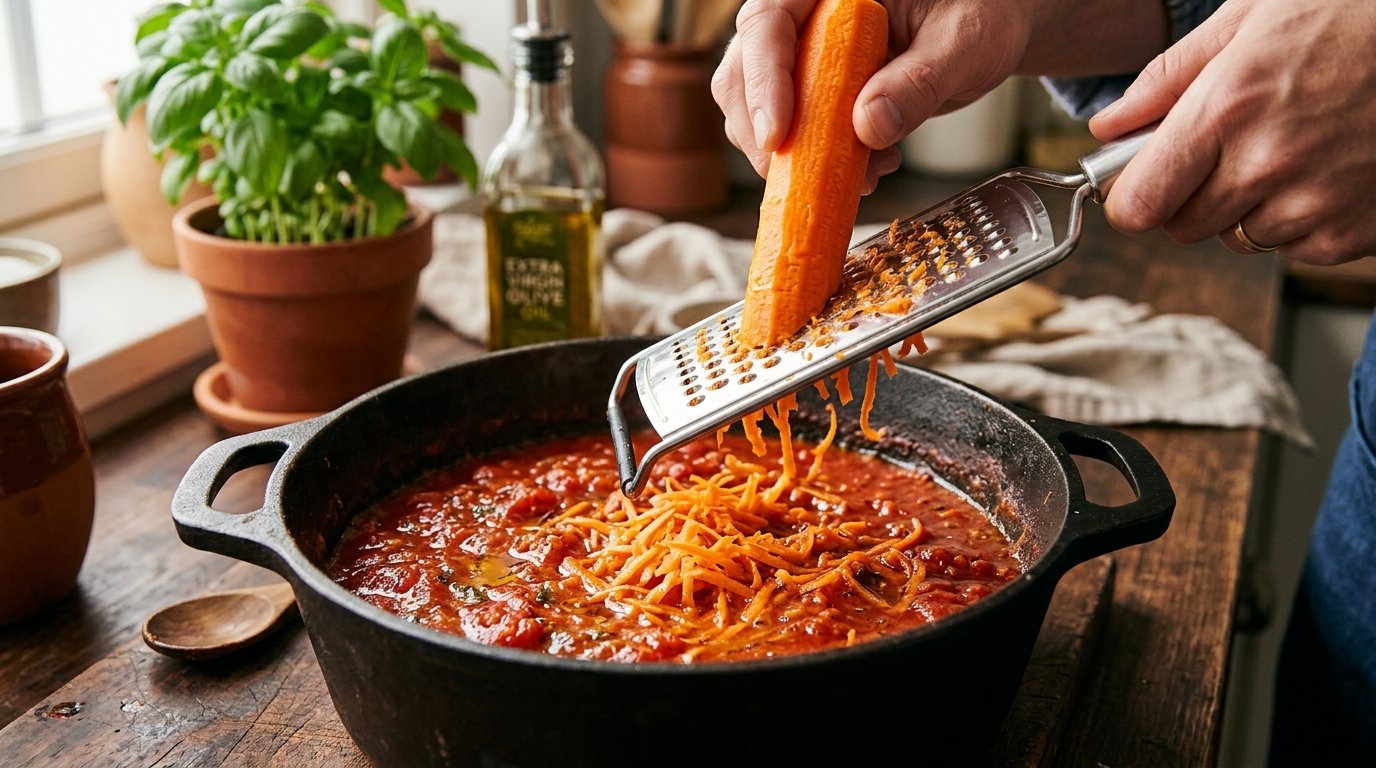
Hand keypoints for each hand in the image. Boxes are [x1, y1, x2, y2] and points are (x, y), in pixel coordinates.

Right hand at [710, 0, 1034, 191]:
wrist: (985, 26)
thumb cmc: (980, 12)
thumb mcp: (966, 41)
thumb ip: (920, 79)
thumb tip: (868, 126)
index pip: (768, 22)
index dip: (764, 79)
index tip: (778, 134)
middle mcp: (801, 13)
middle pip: (743, 70)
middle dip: (763, 131)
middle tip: (798, 177)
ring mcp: (799, 53)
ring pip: (754, 107)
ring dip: (791, 154)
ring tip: (863, 171)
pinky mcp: (807, 90)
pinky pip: (787, 131)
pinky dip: (813, 163)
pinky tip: (868, 168)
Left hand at [1089, 0, 1375, 264]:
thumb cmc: (1353, 12)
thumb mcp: (1251, 17)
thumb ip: (1168, 79)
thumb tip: (1109, 125)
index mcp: (1226, 110)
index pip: (1139, 204)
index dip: (1132, 196)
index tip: (1140, 181)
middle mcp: (1265, 166)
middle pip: (1182, 227)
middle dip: (1189, 196)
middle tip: (1226, 149)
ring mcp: (1312, 206)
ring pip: (1238, 237)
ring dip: (1248, 206)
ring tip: (1290, 147)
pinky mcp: (1350, 233)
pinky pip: (1294, 247)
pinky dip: (1300, 218)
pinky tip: (1327, 167)